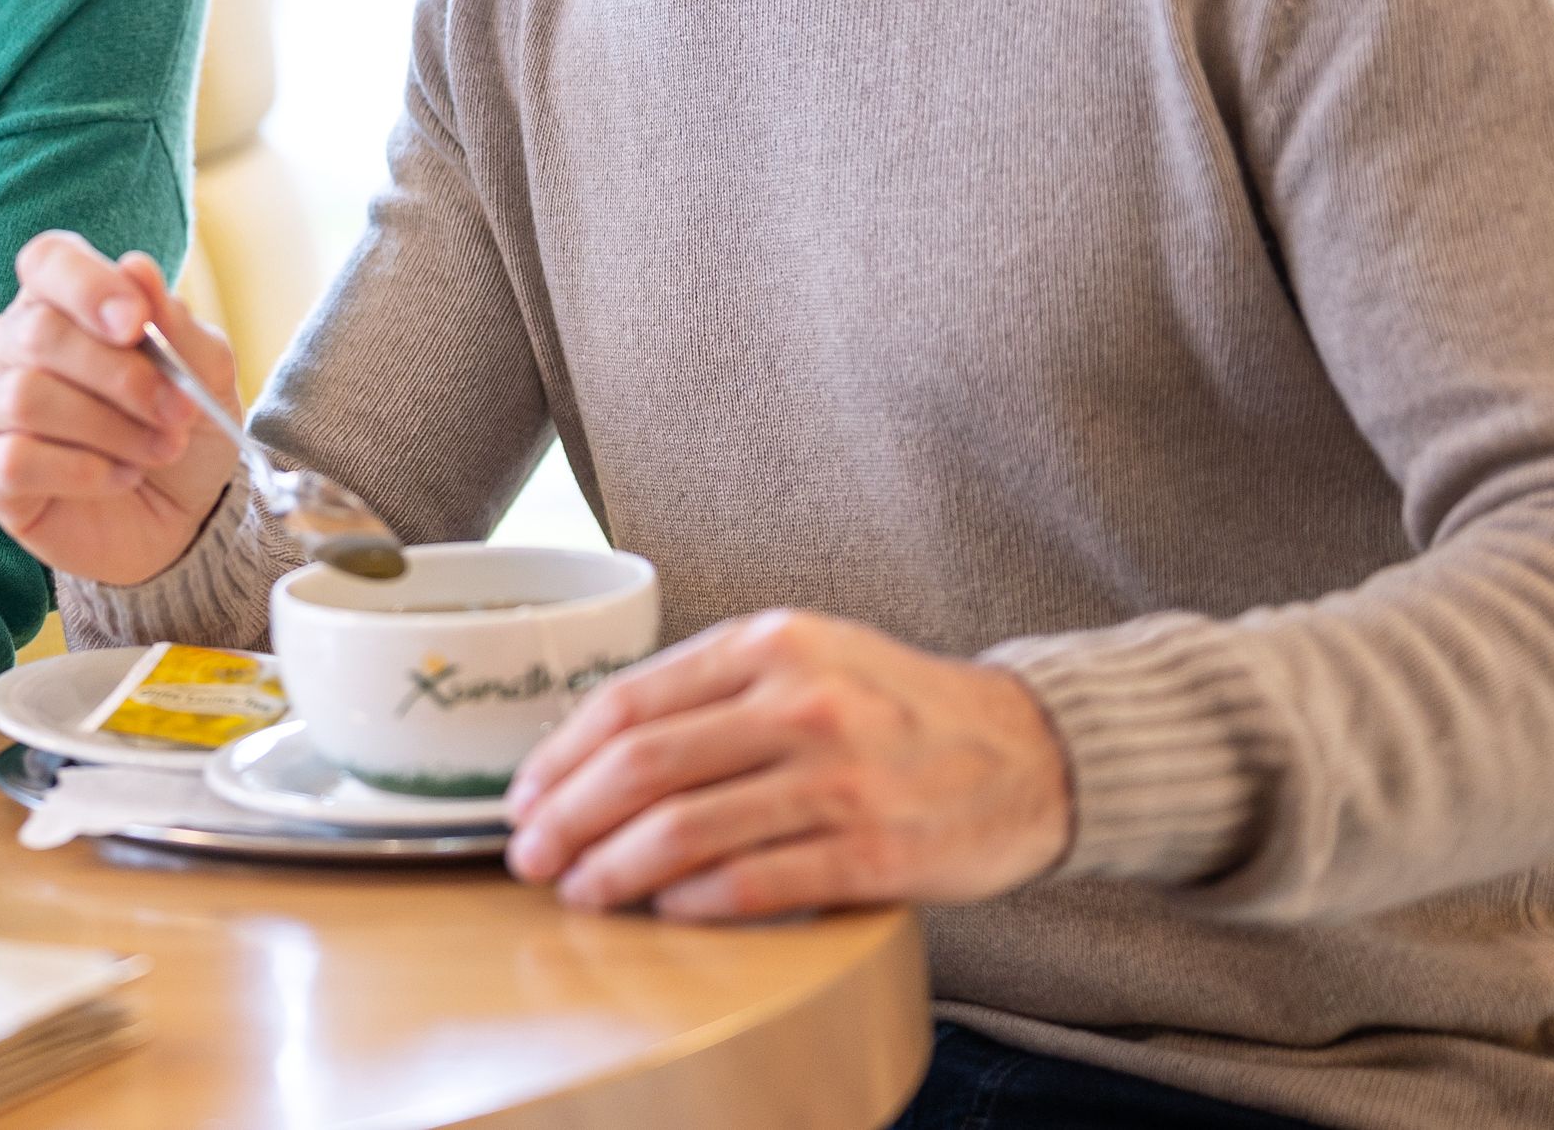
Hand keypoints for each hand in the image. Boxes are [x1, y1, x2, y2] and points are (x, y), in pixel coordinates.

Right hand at [0, 231, 242, 586]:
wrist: (186, 517)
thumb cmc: (183, 427)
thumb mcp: (206, 372)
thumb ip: (175, 323)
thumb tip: (136, 267)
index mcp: (63, 301)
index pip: (47, 261)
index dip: (87, 285)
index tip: (137, 324)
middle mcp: (13, 344)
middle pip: (38, 332)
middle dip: (121, 375)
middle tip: (179, 412)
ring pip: (25, 396)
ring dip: (109, 428)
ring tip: (160, 449)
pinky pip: (16, 459)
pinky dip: (83, 471)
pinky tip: (120, 478)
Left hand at [504, 608, 1070, 918]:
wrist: (1029, 751)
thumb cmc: (896, 709)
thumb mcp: (806, 658)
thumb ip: (712, 689)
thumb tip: (594, 748)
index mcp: (770, 644)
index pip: (631, 700)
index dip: (560, 756)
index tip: (524, 798)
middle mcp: (800, 701)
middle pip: (643, 765)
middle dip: (567, 818)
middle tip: (530, 856)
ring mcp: (840, 777)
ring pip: (687, 827)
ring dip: (615, 868)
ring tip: (582, 891)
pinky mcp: (875, 853)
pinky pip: (756, 881)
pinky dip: (694, 901)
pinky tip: (664, 909)